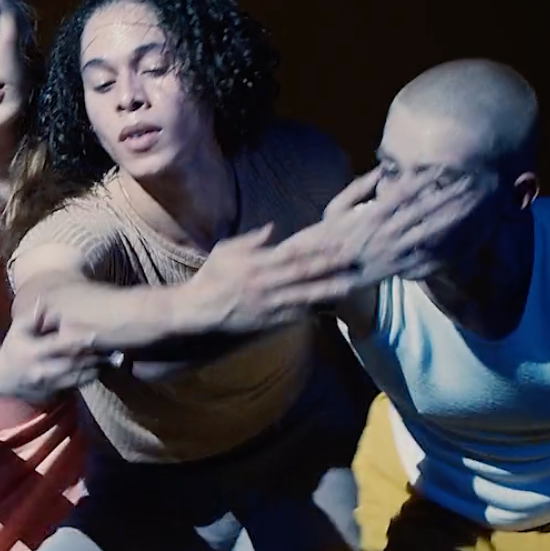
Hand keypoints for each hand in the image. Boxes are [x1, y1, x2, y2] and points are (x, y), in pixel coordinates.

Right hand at [0, 300, 109, 402]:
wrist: (1, 378)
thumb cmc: (12, 348)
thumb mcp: (16, 330)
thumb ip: (30, 317)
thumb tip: (42, 303)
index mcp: (32, 353)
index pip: (59, 346)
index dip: (78, 341)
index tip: (96, 334)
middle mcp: (41, 371)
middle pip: (72, 364)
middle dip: (93, 357)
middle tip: (113, 348)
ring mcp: (47, 385)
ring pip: (77, 378)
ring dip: (96, 369)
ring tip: (113, 359)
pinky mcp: (52, 394)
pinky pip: (74, 387)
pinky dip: (89, 379)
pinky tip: (102, 370)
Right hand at [184, 223, 359, 332]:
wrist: (197, 309)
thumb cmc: (211, 276)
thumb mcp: (225, 250)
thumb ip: (251, 240)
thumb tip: (274, 228)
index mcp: (255, 264)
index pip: (291, 254)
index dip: (315, 249)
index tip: (336, 242)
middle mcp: (263, 284)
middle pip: (302, 274)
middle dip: (328, 266)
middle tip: (352, 259)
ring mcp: (266, 304)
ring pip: (302, 296)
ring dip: (327, 290)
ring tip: (349, 285)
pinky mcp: (266, 321)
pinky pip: (292, 315)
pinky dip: (311, 311)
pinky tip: (329, 307)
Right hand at [311, 167, 479, 280]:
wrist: (320, 273)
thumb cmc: (327, 236)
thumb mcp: (335, 208)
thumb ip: (359, 187)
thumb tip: (382, 169)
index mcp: (372, 215)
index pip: (404, 192)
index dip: (425, 178)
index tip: (443, 166)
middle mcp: (386, 232)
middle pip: (423, 209)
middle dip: (448, 194)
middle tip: (470, 180)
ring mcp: (393, 251)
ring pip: (429, 232)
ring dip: (452, 217)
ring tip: (472, 204)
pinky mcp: (398, 268)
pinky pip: (425, 257)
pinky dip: (444, 247)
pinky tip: (462, 237)